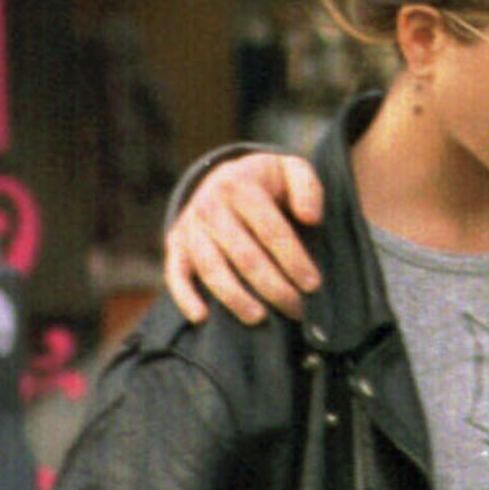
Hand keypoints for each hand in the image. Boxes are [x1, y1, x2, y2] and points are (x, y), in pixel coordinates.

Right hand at [164, 153, 323, 325]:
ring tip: (260, 318)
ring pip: (212, 268)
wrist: (226, 177)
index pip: (271, 230)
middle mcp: (210, 205)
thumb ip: (308, 188)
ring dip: (236, 297)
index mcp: (240, 186)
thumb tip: (311, 218)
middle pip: (244, 255)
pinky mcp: (177, 244)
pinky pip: (175, 273)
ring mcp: (191, 226)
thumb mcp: (292, 171)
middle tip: (295, 309)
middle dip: (273, 287)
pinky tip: (202, 317)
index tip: (313, 285)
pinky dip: (185, 296)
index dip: (294, 260)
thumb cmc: (268, 183)